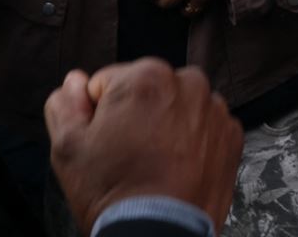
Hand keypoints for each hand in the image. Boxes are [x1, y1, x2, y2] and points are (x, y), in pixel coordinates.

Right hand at [47, 60, 242, 236]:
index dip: (98, 112)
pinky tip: (176, 167)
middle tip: (126, 154)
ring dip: (165, 127)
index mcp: (146, 77)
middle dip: (135, 115)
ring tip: (152, 164)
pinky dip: (192, 143)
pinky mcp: (231, 136)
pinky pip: (204, 129)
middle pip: (147, 91)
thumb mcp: (69, 148)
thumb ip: (65, 106)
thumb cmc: (116, 192)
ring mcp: (215, 110)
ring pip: (178, 109)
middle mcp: (188, 84)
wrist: (160, 231)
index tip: (103, 138)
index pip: (108, 81)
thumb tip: (72, 83)